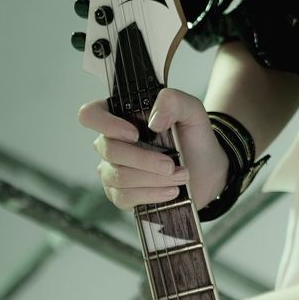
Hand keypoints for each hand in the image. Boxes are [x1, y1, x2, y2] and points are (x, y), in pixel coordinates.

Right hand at [78, 88, 228, 211]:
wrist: (207, 170)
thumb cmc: (193, 138)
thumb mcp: (192, 111)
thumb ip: (173, 102)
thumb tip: (153, 121)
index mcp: (121, 117)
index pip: (91, 115)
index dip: (106, 124)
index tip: (135, 134)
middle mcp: (111, 143)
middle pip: (109, 150)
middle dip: (145, 160)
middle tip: (172, 165)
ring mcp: (113, 170)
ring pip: (118, 176)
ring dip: (154, 179)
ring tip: (180, 176)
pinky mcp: (121, 195)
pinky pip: (124, 197)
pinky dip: (151, 195)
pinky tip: (171, 191)